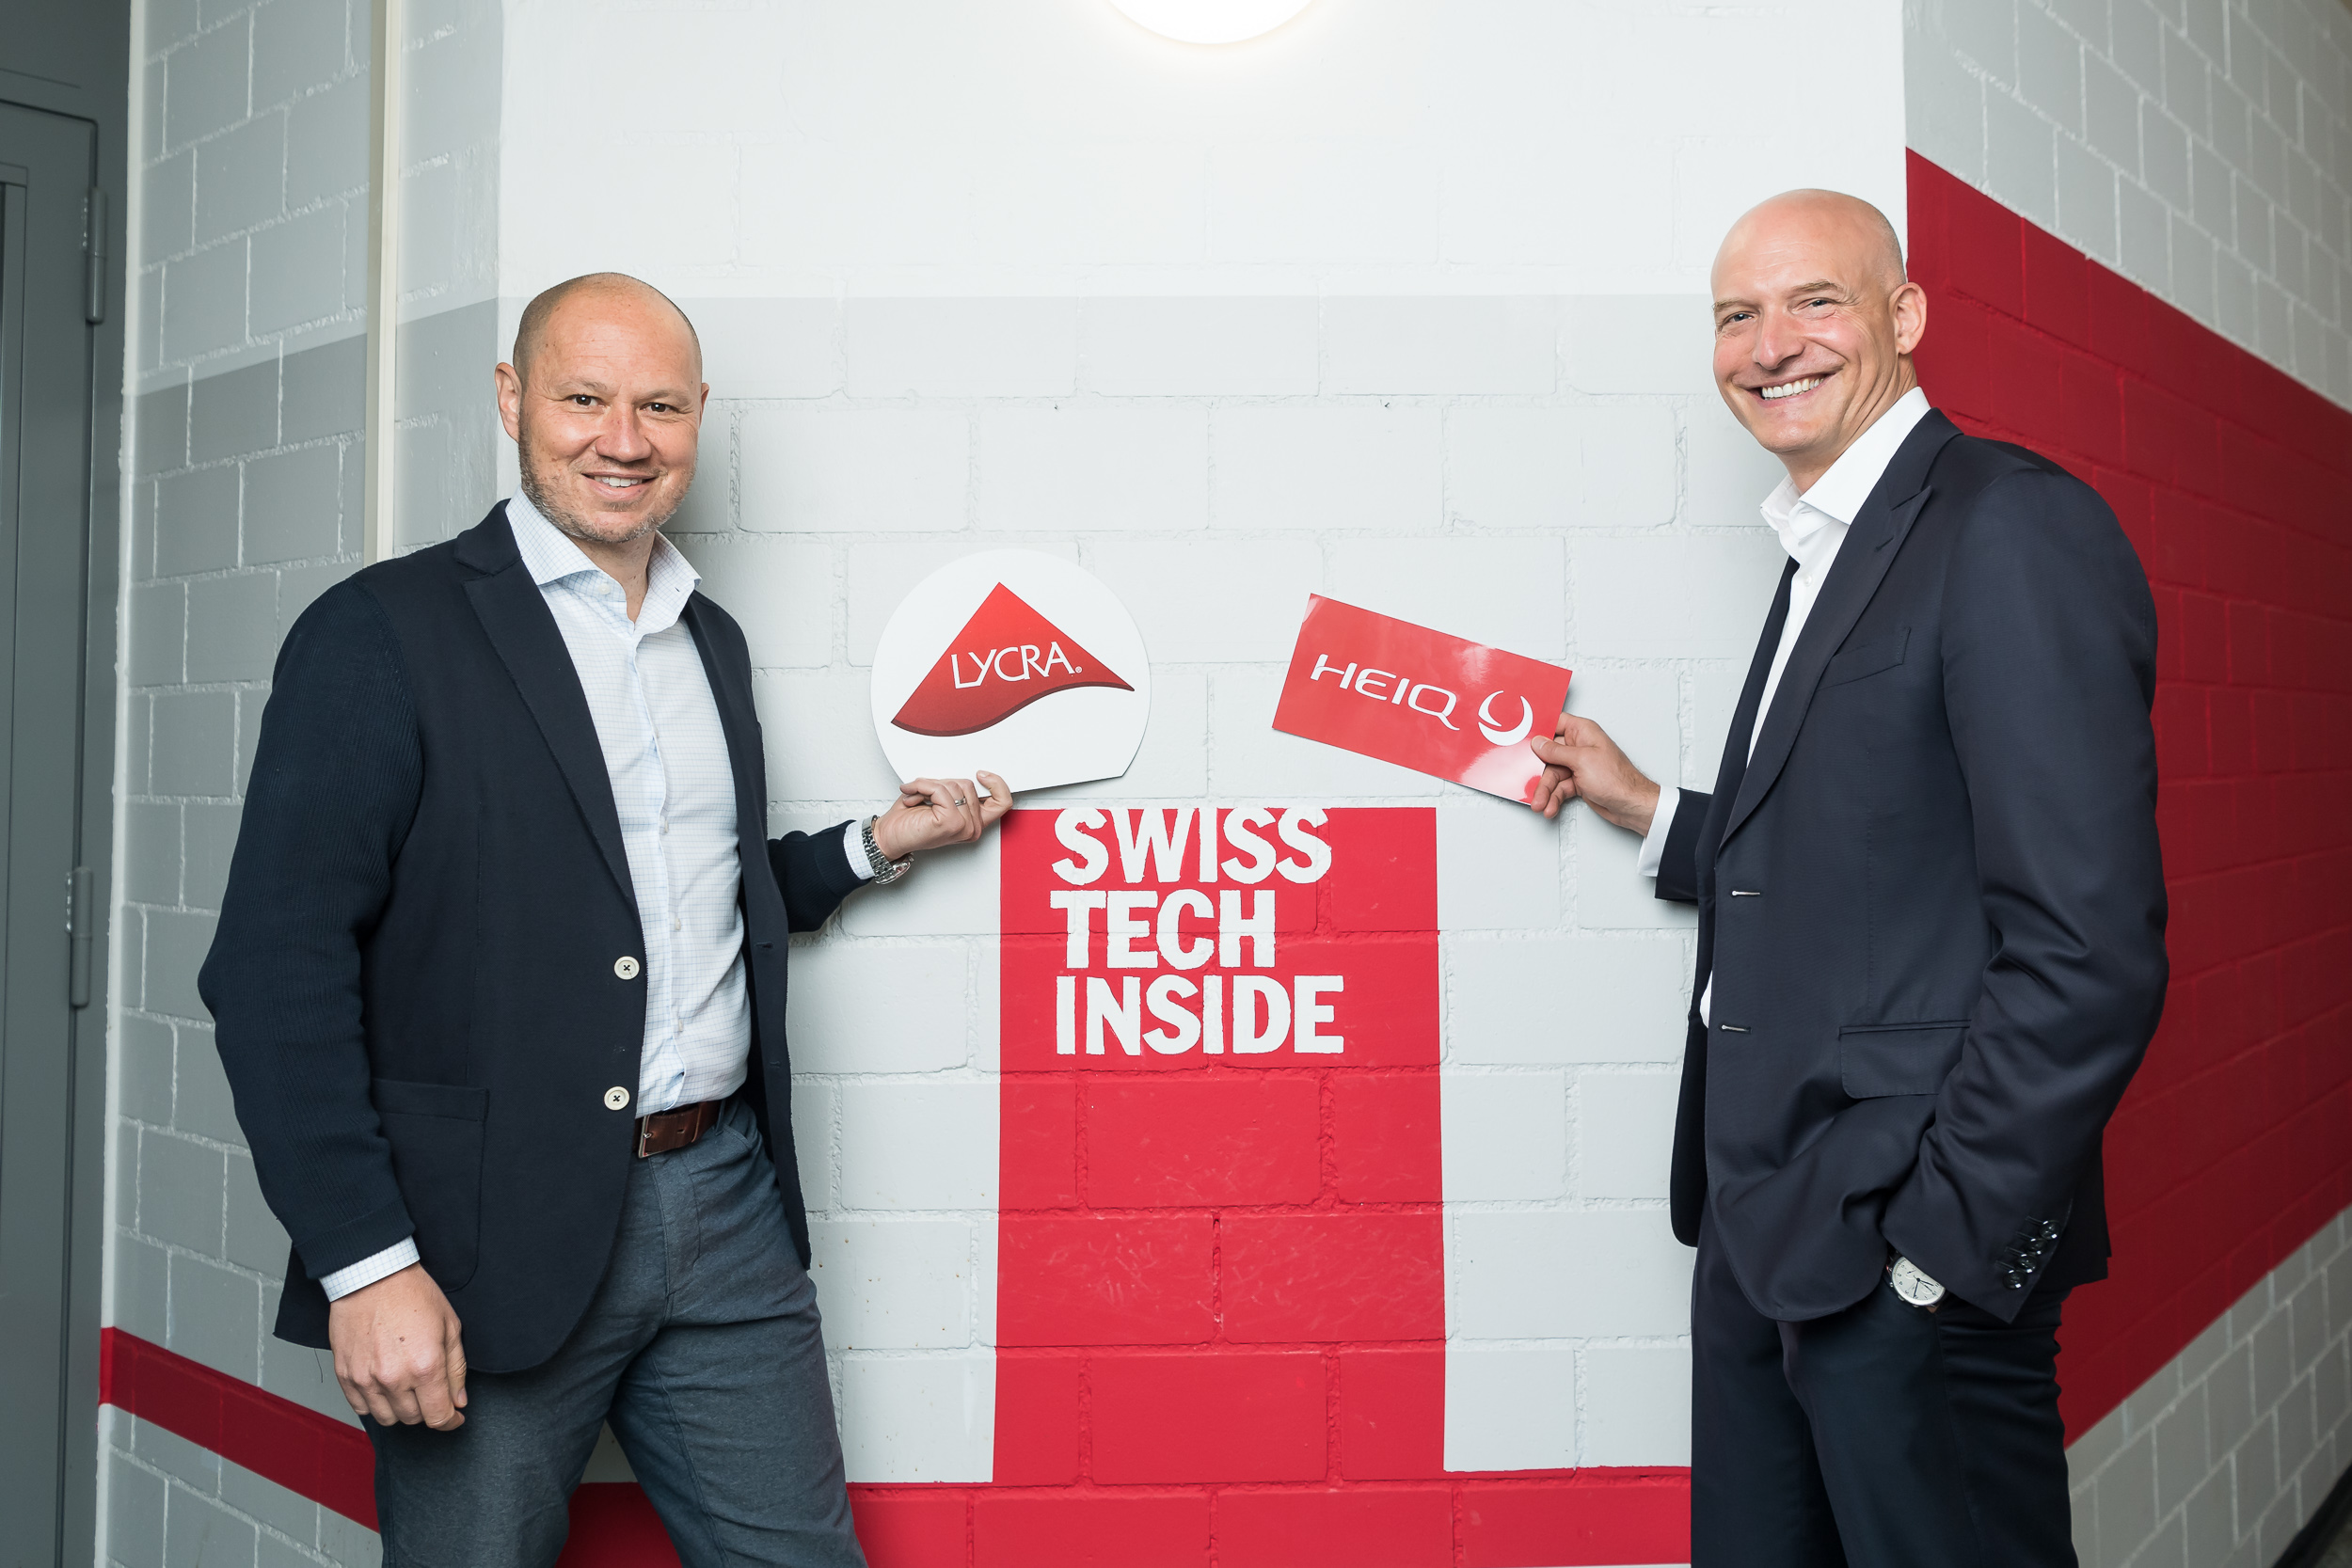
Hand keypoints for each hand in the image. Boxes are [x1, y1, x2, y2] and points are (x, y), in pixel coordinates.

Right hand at [326, 1263, 468, 1428]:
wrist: (371, 1275)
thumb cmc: (411, 1294)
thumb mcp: (449, 1325)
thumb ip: (456, 1368)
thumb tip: (458, 1400)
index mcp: (426, 1366)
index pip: (439, 1416)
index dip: (451, 1421)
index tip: (454, 1417)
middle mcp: (394, 1378)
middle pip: (414, 1419)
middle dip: (427, 1409)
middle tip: (430, 1391)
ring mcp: (366, 1379)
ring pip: (387, 1418)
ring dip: (401, 1410)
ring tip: (407, 1389)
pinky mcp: (345, 1375)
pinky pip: (361, 1408)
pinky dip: (375, 1404)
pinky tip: (384, 1387)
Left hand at [872, 771, 1011, 859]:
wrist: (889, 836)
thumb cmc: (908, 820)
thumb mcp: (939, 798)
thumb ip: (956, 789)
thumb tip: (960, 771)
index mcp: (974, 822)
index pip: (1003, 801)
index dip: (996, 783)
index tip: (981, 773)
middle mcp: (972, 827)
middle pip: (969, 784)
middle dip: (942, 782)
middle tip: (925, 793)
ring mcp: (964, 827)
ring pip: (954, 785)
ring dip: (928, 785)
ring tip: (917, 797)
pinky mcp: (951, 823)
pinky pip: (940, 790)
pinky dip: (922, 787)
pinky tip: (912, 796)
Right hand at [1530, 714, 1660, 834]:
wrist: (1631, 805)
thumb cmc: (1617, 779)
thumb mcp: (1581, 760)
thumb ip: (1556, 751)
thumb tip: (1538, 743)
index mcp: (1583, 732)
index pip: (1555, 723)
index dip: (1539, 730)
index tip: (1522, 739)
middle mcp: (1580, 747)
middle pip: (1548, 755)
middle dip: (1539, 773)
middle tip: (1531, 784)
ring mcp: (1578, 765)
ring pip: (1552, 775)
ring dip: (1545, 791)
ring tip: (1541, 804)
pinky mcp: (1579, 782)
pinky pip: (1559, 788)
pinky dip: (1554, 798)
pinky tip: (1551, 807)